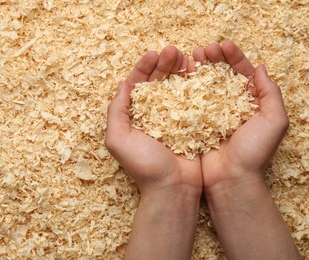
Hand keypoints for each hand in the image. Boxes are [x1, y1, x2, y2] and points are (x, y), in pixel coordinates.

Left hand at [105, 46, 202, 259]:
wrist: (174, 187)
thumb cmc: (144, 165)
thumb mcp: (118, 138)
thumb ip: (116, 111)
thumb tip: (122, 85)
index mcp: (134, 116)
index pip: (137, 85)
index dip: (143, 68)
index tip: (153, 54)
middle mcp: (152, 114)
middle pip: (157, 82)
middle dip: (163, 64)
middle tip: (173, 51)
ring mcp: (172, 118)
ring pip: (175, 87)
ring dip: (178, 70)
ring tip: (186, 56)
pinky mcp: (191, 123)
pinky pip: (192, 99)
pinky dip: (194, 84)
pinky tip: (197, 72)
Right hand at [192, 42, 288, 190]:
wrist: (230, 179)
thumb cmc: (254, 152)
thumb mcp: (274, 121)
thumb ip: (270, 94)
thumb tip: (260, 68)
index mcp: (250, 102)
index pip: (242, 73)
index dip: (234, 57)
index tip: (223, 45)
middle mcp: (230, 105)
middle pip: (222, 75)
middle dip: (214, 59)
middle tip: (204, 50)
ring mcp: (212, 113)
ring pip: (205, 84)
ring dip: (199, 68)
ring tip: (192, 57)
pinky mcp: (196, 122)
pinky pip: (191, 100)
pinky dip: (187, 86)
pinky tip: (181, 76)